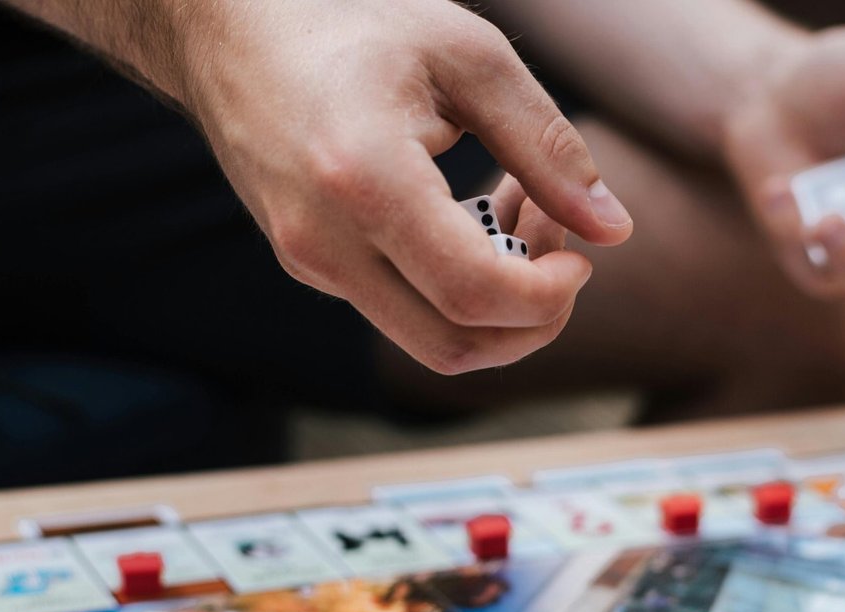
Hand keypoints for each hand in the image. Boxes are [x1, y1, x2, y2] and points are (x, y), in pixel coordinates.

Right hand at [169, 0, 633, 372]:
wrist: (229, 29)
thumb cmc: (355, 24)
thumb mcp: (469, 58)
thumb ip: (547, 145)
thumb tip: (614, 229)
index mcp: (364, 179)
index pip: (473, 294)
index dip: (548, 296)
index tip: (581, 254)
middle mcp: (325, 241)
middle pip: (455, 348)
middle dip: (533, 317)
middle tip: (558, 236)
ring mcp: (311, 263)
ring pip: (431, 342)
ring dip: (498, 305)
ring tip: (519, 212)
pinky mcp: (311, 267)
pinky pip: (403, 310)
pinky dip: (458, 288)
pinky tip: (473, 213)